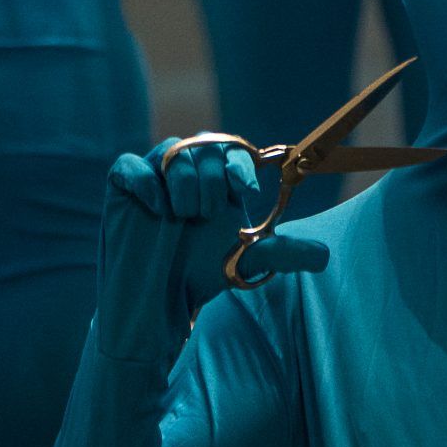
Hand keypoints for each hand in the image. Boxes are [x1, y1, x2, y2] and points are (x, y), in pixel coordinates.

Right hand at [95, 140, 327, 361]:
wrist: (156, 302)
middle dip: (211, 177)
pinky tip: (158, 211)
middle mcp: (187, 173)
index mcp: (217, 182)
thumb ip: (281, 252)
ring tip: (181, 217)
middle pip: (204, 144)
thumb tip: (325, 255)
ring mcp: (154, 178)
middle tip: (206, 214)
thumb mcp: (243, 262)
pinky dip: (146, 182)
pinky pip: (129, 165)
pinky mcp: (122, 188)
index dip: (239, 162)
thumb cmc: (198, 276)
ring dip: (184, 183)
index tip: (245, 189)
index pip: (232, 150)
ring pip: (171, 151)